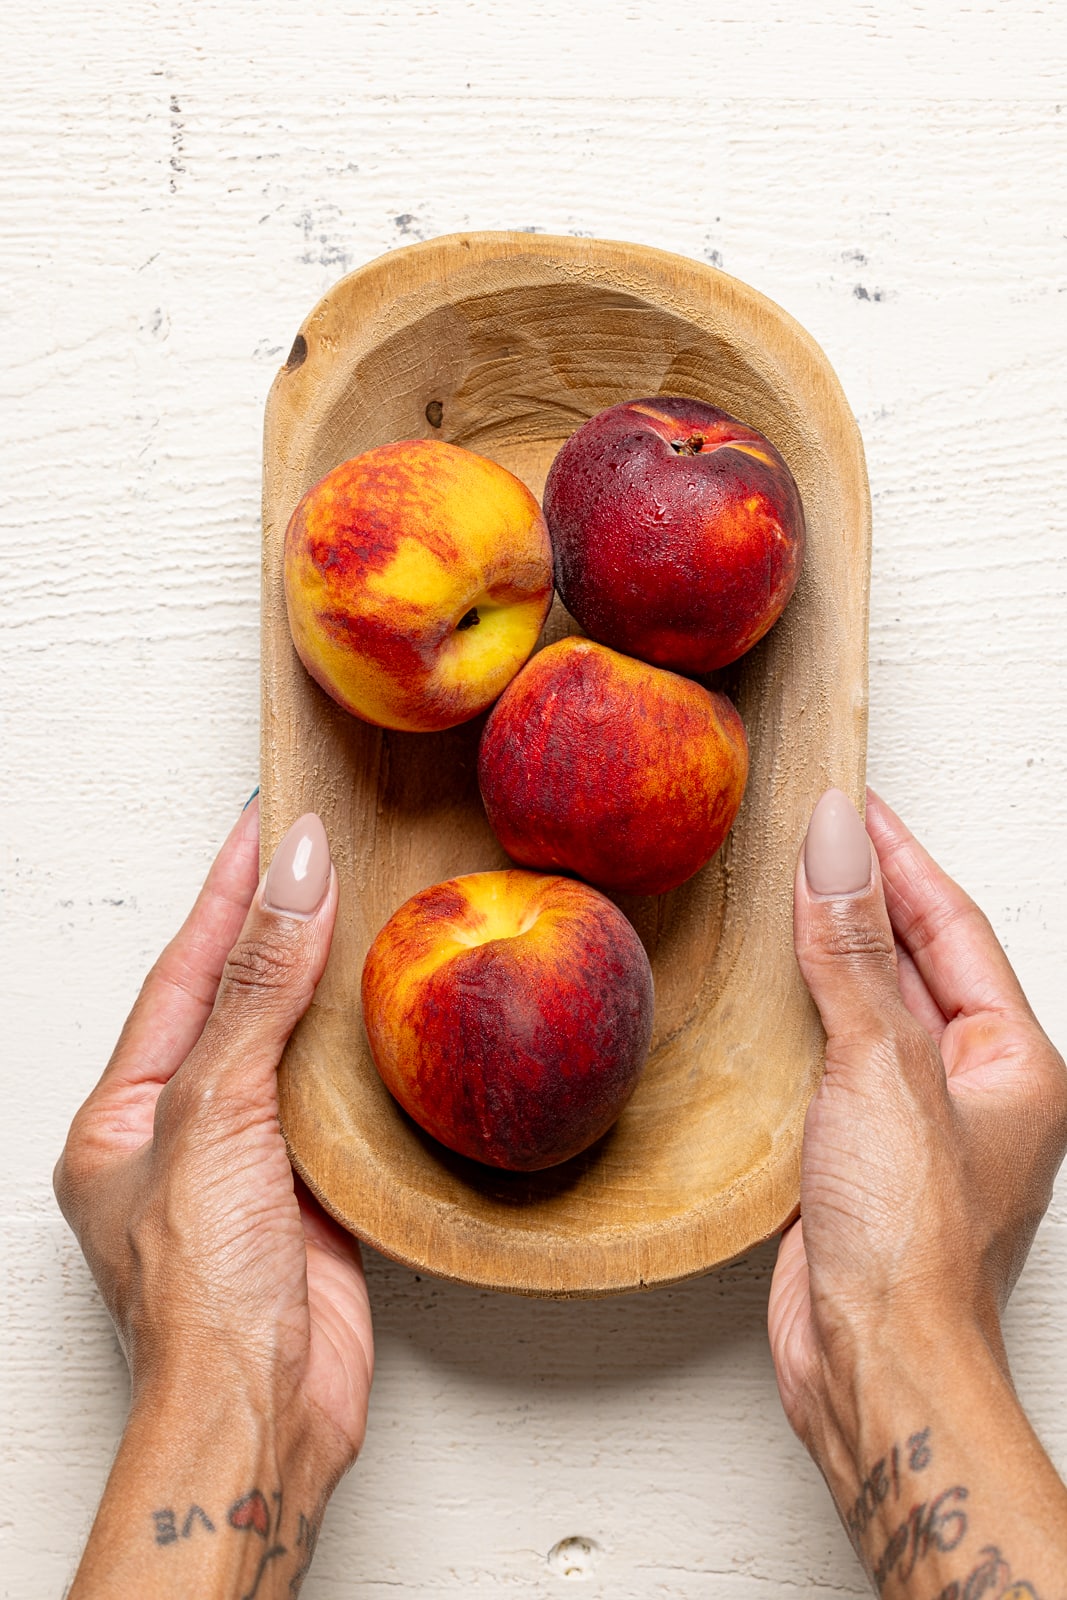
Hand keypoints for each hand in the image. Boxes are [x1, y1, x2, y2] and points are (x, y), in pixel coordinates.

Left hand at [55, 799, 372, 1596]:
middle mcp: (182, 1131)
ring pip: (288, 1043)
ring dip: (321, 975)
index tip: (269, 821)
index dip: (229, 891)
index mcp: (125, 1112)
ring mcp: (248, 1162)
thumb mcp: (216, 1115)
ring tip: (355, 902)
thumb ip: (255, 993)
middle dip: (270, 920)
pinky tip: (389, 1010)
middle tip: (313, 844)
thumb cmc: (203, 1295)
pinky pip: (334, 1096)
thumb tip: (293, 881)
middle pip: (232, 997)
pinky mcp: (310, 1193)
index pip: (185, 971)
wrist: (261, 1415)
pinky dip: (361, 1046)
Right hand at [768, 788, 1066, 1592]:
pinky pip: (834, 1060)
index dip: (900, 860)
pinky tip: (763, 998)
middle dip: (867, 896)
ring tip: (783, 896)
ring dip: (829, 953)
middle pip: (917, 962)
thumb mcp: (882, 1064)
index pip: (954, 928)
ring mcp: (918, 1125)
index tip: (853, 806)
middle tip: (812, 836)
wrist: (876, 1364)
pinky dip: (801, 1017)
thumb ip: (853, 950)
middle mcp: (974, 1090)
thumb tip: (837, 840)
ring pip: (872, 1010)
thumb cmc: (912, 1238)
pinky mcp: (861, 1157)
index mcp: (1013, 1062)